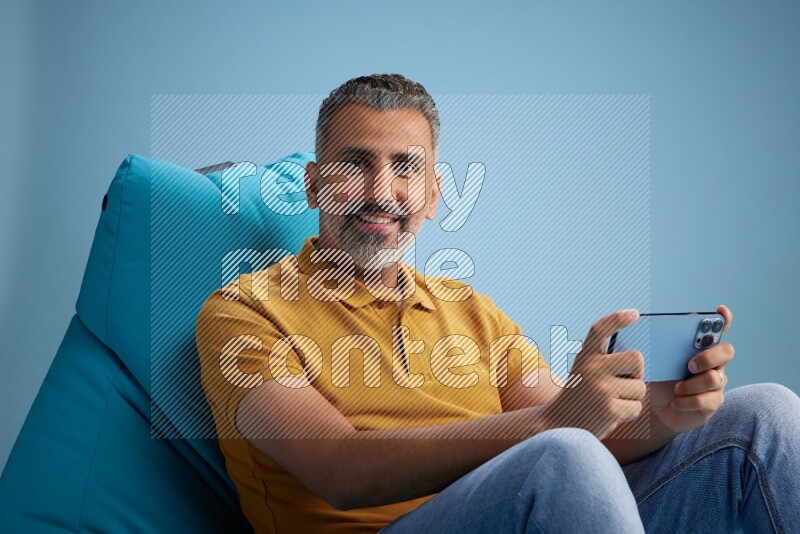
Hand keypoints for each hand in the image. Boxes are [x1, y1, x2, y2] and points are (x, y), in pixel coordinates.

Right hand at [544, 308, 646, 439]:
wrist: (558, 426)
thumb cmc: (579, 397)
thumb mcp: (584, 372)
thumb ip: (605, 363)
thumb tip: (638, 360)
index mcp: (584, 356)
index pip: (600, 329)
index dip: (617, 319)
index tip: (634, 314)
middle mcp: (591, 368)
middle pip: (636, 359)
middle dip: (636, 374)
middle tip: (620, 385)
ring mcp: (600, 388)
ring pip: (640, 387)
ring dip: (631, 398)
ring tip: (610, 403)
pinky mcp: (609, 409)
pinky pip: (636, 407)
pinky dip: (628, 414)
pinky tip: (610, 415)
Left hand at [648, 304, 734, 435]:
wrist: (658, 409)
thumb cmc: (659, 380)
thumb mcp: (655, 363)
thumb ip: (656, 348)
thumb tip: (642, 333)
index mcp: (700, 347)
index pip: (717, 329)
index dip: (722, 319)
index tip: (720, 310)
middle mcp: (714, 362)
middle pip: (727, 351)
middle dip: (709, 356)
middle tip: (689, 365)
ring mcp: (716, 383)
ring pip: (714, 378)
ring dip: (691, 384)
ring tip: (676, 388)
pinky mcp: (713, 402)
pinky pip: (707, 400)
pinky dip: (687, 401)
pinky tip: (676, 402)